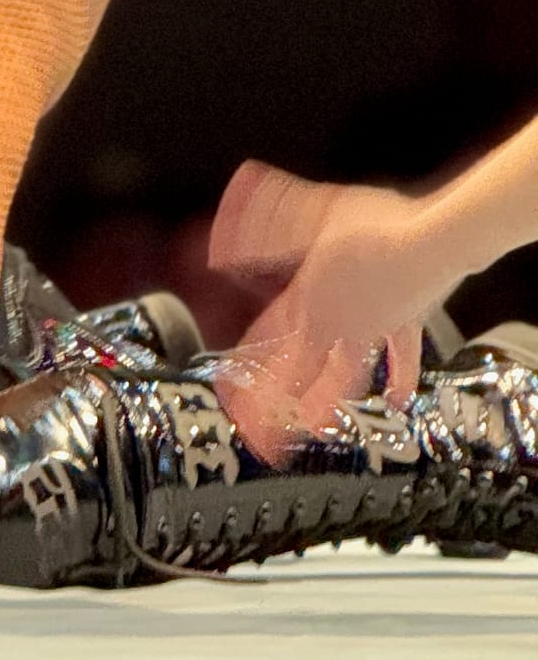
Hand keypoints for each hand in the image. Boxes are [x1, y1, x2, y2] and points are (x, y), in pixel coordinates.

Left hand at [208, 158, 441, 461]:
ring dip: (327, 401)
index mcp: (310, 300)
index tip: (230, 394)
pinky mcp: (407, 325)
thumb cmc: (371, 227)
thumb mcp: (309, 223)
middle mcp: (339, 324)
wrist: (429, 243)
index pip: (269, 338)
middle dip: (276, 405)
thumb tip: (228, 250)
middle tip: (258, 436)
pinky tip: (397, 401)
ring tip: (312, 426)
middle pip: (299, 371)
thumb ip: (271, 239)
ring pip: (345, 375)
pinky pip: (402, 358)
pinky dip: (400, 380)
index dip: (246, 366)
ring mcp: (374, 330)